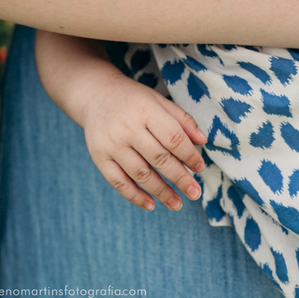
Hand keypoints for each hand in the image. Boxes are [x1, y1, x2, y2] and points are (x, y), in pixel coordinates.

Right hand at [80, 74, 207, 210]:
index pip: (173, 137)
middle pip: (159, 158)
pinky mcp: (99, 156)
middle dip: (180, 179)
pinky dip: (135, 196)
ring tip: (177, 203)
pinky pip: (118, 182)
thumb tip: (202, 142)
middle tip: (194, 192)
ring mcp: (111, 144)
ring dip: (161, 192)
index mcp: (145, 110)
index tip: (200, 168)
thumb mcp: (158, 101)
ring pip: (141, 174)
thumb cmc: (133, 100)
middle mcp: (127, 127)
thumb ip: (182, 119)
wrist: (95, 95)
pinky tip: (151, 204)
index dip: (189, 155)